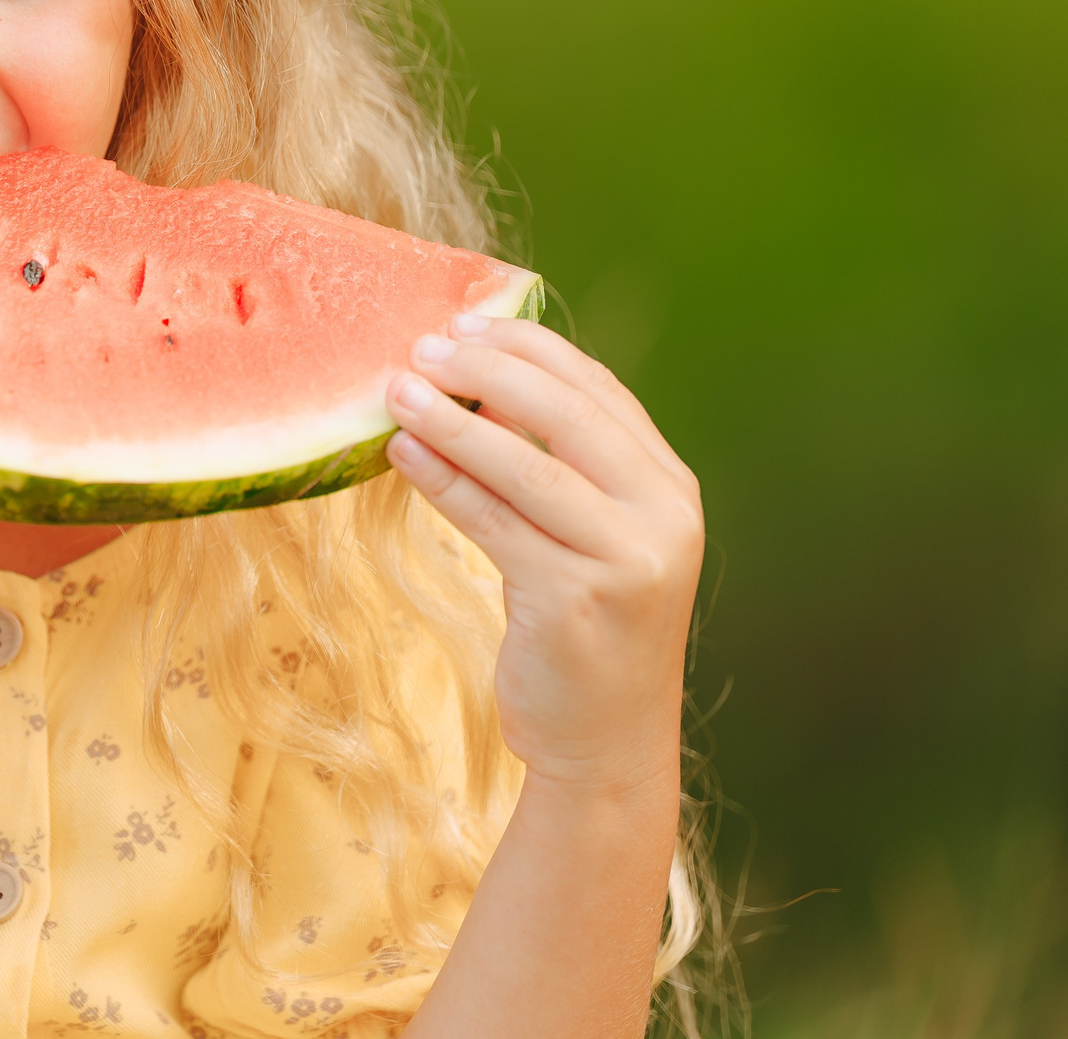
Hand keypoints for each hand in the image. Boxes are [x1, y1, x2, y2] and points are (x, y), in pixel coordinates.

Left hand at [384, 315, 702, 793]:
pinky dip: (444, 480)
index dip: (528, 350)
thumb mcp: (589, 537)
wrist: (606, 744)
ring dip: (453, 420)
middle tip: (423, 348)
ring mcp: (626, 561)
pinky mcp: (576, 600)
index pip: (598, 391)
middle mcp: (663, 518)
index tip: (465, 323)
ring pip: (526, 468)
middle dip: (488, 371)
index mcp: (671, 488)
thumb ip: (555, 466)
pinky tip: (403, 454)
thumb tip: (470, 382)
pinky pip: (495, 523)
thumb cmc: (585, 631)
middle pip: (568, 415)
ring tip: (396, 390)